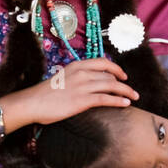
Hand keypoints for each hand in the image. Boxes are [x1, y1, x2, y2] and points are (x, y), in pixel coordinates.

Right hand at [5, 57, 139, 129]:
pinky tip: (126, 104)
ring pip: (112, 86)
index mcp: (77, 66)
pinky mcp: (83, 100)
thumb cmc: (45, 93)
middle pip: (110, 76)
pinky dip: (118, 101)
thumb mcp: (63, 78)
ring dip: (126, 92)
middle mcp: (82, 73)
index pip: (103, 63)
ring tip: (134, 97)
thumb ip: (77, 77)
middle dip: (124, 83)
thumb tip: (90, 83)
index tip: (123, 76)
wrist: (33, 102)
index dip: (116, 69)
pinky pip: (106, 99)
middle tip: (131, 91)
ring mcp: (83, 86)